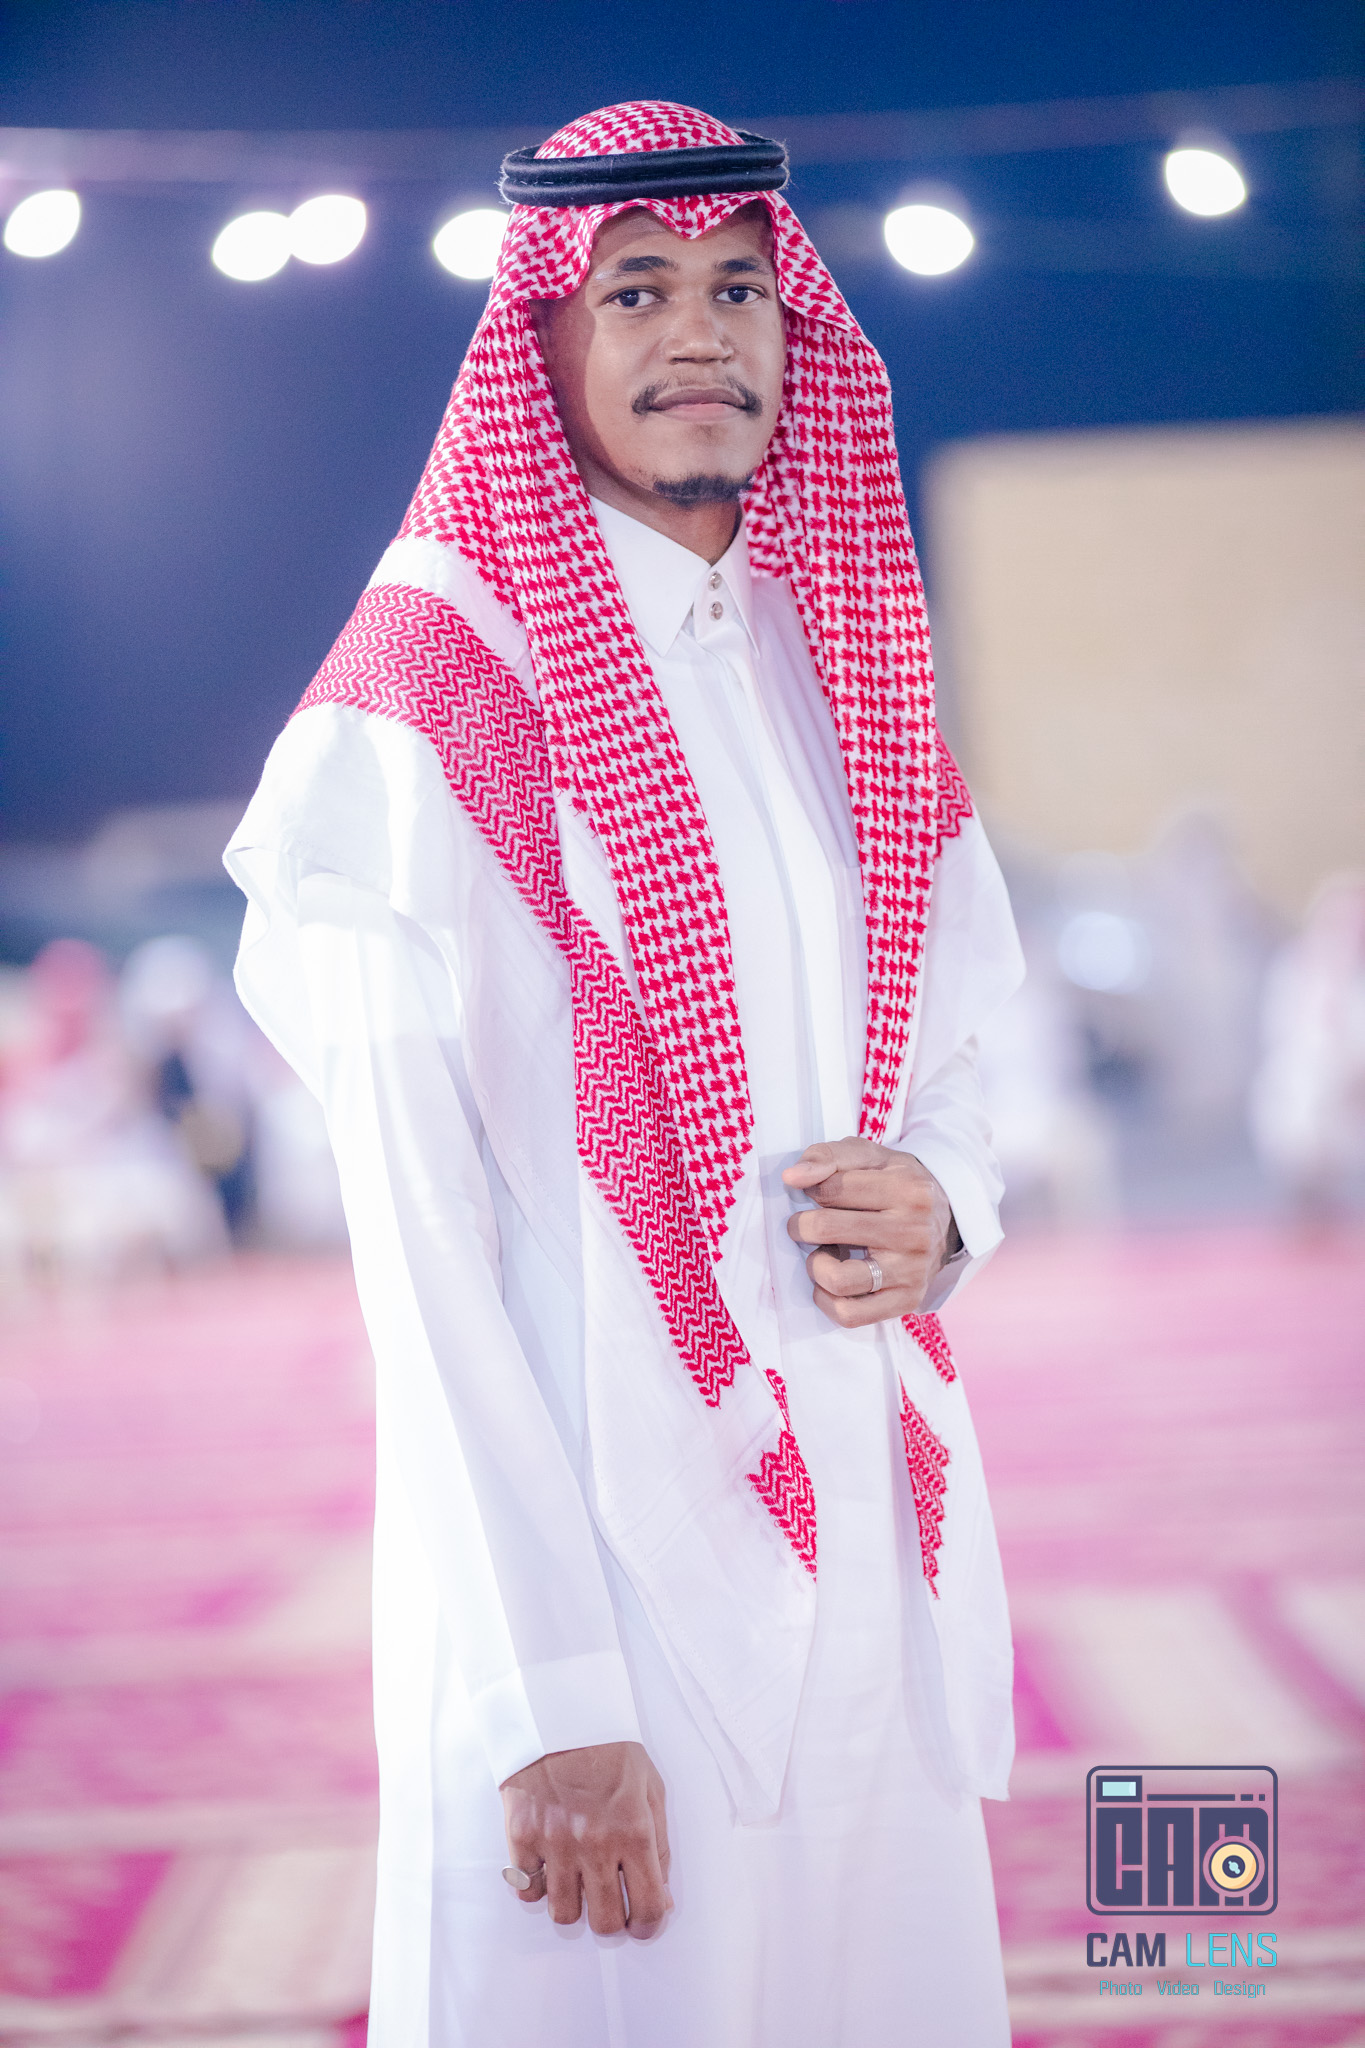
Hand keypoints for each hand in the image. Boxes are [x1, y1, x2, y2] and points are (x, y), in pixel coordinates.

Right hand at [500, 1740, 671, 1937]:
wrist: (558, 1714)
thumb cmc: (609, 1749)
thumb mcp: (650, 1787)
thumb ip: (658, 1844)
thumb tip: (659, 1896)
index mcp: (634, 1831)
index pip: (647, 1908)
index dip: (647, 1925)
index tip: (642, 1922)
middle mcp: (595, 1844)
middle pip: (604, 1921)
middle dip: (611, 1920)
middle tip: (609, 1903)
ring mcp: (555, 1843)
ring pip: (563, 1913)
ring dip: (574, 1905)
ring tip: (578, 1882)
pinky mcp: (521, 1837)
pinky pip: (526, 1890)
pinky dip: (537, 1886)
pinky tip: (548, 1867)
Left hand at [783, 1136, 956, 1327]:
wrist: (945, 1218)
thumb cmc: (895, 1184)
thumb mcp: (869, 1156)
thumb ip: (827, 1156)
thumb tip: (792, 1177)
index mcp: (905, 1188)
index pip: (830, 1189)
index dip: (811, 1190)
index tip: (817, 1194)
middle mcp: (913, 1231)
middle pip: (827, 1229)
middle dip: (802, 1226)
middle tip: (807, 1225)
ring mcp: (911, 1270)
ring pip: (838, 1279)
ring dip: (815, 1266)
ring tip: (822, 1254)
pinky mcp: (907, 1300)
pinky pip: (850, 1315)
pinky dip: (827, 1301)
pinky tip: (830, 1282)